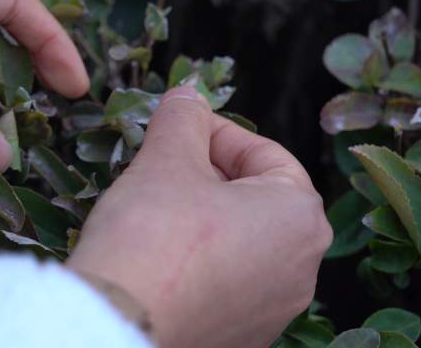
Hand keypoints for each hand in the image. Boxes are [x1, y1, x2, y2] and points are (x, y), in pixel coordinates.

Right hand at [67, 87, 332, 347]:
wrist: (121, 327)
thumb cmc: (152, 238)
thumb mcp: (166, 161)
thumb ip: (183, 120)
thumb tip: (188, 96)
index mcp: (299, 218)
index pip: (264, 154)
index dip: (217, 132)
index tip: (180, 126)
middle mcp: (300, 269)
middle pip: (254, 198)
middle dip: (207, 173)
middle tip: (163, 163)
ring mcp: (271, 309)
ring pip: (239, 241)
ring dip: (201, 215)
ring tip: (156, 207)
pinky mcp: (240, 335)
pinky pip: (225, 280)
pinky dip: (198, 259)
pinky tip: (159, 252)